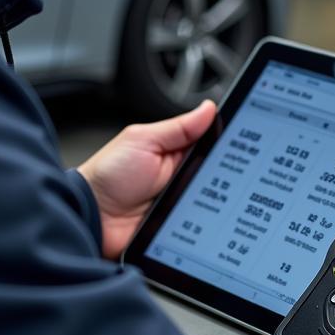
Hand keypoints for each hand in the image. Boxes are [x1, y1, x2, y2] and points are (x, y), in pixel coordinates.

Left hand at [78, 100, 216, 259]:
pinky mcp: (182, 226)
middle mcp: (182, 175)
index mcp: (174, 151)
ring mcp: (183, 201)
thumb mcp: (143, 141)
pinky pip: (204, 222)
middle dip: (227, 170)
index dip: (227, 139)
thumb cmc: (108, 176)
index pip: (211, 142)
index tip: (243, 136)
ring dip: (218, 197)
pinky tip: (209, 215)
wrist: (91, 217)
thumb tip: (208, 108)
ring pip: (216, 198)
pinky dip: (210, 220)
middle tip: (224, 168)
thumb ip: (178, 127)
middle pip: (218, 171)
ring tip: (211, 192)